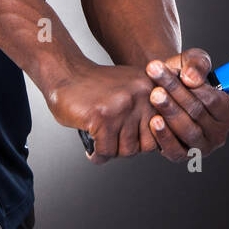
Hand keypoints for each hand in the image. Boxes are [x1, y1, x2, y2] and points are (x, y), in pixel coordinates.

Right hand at [46, 62, 169, 164]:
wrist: (65, 72)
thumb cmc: (95, 85)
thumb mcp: (130, 87)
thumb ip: (146, 108)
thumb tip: (159, 142)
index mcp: (152, 86)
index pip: (163, 129)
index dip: (146, 139)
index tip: (133, 141)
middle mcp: (142, 95)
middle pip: (146, 144)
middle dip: (129, 148)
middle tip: (114, 144)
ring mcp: (123, 106)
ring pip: (126, 150)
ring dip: (111, 152)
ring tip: (102, 146)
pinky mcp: (103, 117)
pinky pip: (106, 151)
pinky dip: (97, 156)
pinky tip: (92, 152)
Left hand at [144, 48, 228, 161]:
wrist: (164, 88)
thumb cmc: (184, 75)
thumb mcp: (194, 60)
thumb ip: (197, 64)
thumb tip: (191, 78)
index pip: (214, 100)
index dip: (195, 88)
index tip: (178, 73)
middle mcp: (219, 134)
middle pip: (198, 114)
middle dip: (176, 95)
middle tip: (159, 82)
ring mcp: (202, 147)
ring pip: (187, 131)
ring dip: (169, 111)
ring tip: (155, 95)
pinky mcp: (183, 155)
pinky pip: (175, 150)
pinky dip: (164, 136)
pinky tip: (154, 121)